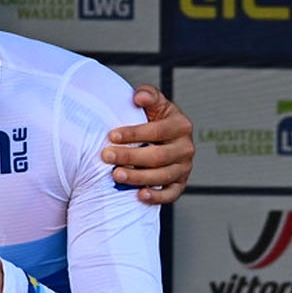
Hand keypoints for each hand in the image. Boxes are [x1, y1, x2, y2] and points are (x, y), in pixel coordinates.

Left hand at [104, 84, 193, 203]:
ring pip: (162, 176)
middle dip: (130, 157)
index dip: (134, 133)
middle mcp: (186, 148)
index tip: (111, 135)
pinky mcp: (180, 184)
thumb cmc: (153, 118)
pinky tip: (139, 195)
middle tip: (106, 156)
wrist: (162, 138)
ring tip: (116, 175)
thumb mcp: (154, 103)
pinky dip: (157, 197)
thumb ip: (148, 95)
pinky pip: (171, 194)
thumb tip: (139, 97)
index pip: (157, 131)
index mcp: (181, 125)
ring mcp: (184, 168)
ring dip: (138, 177)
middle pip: (158, 156)